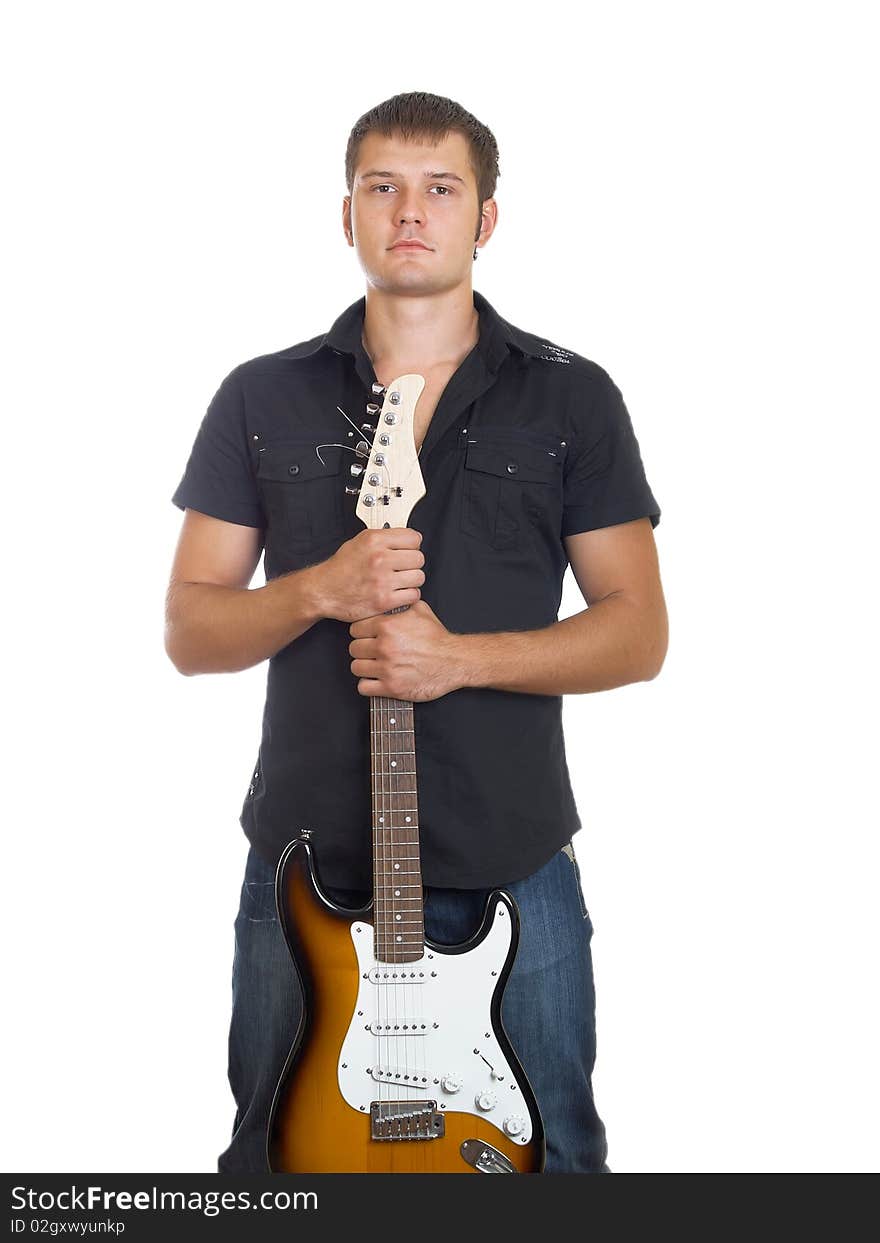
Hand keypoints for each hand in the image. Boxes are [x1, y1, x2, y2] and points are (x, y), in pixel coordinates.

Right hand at [309, 527, 424, 622]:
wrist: (323, 591)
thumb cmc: (340, 569)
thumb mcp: (358, 542)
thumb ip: (382, 538)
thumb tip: (405, 538)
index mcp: (374, 541)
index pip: (414, 538)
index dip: (412, 545)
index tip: (408, 550)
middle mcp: (379, 559)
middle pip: (419, 558)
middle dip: (412, 563)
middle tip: (403, 568)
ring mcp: (383, 580)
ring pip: (419, 577)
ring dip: (412, 580)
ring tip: (401, 581)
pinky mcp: (384, 601)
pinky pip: (413, 595)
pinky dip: (408, 595)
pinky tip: (398, 593)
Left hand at [348, 599, 461, 700]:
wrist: (454, 661)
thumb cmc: (438, 639)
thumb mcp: (420, 611)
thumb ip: (400, 605)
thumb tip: (392, 599)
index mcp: (387, 626)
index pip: (355, 629)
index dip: (361, 632)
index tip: (367, 636)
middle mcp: (384, 647)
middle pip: (354, 648)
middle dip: (362, 650)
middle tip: (371, 652)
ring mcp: (387, 668)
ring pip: (356, 667)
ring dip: (364, 667)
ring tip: (373, 666)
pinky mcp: (391, 687)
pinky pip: (364, 687)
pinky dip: (368, 684)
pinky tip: (376, 680)